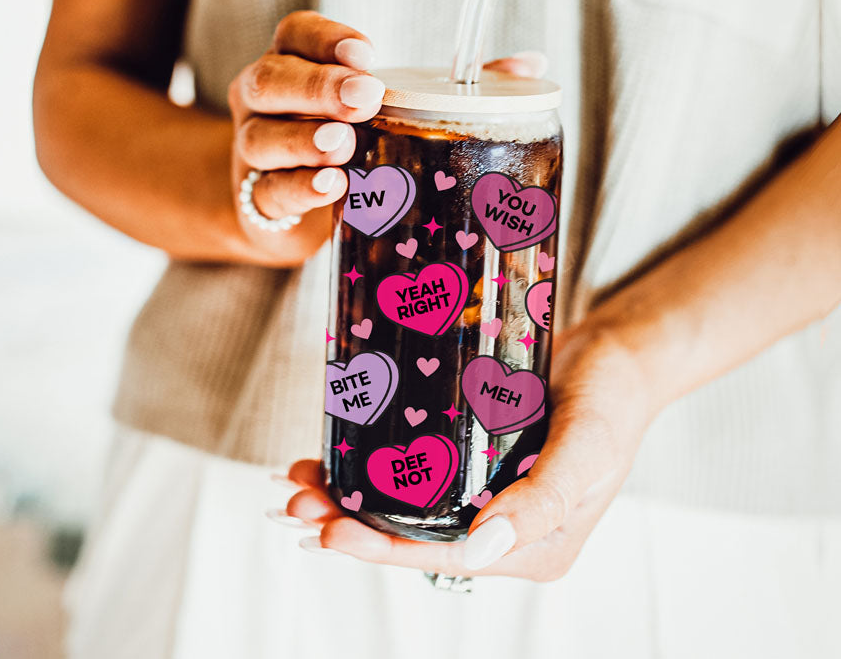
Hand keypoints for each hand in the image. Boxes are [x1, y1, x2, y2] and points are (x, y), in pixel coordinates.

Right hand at [228, 8, 549, 262]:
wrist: (287, 205)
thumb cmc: (351, 141)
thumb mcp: (389, 108)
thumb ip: (450, 86)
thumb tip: (531, 65)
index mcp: (296, 63)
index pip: (297, 34)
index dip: (326, 39)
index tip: (369, 52)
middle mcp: (265, 101)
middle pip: (271, 80)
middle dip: (317, 87)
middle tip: (365, 97)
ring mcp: (255, 150)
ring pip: (262, 138)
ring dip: (304, 140)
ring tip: (344, 143)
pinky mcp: (258, 199)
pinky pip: (268, 192)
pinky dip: (300, 190)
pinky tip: (332, 187)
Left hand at [281, 323, 656, 579]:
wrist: (617, 356)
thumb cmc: (612, 403)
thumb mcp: (588, 451)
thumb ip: (543, 501)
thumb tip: (483, 549)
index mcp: (531, 545)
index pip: (443, 556)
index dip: (382, 548)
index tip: (329, 533)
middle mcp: (500, 525)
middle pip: (412, 533)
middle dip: (350, 521)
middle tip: (297, 499)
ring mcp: (482, 490)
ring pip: (404, 501)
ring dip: (351, 491)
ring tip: (301, 476)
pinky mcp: (470, 454)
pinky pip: (415, 466)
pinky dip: (373, 461)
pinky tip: (337, 450)